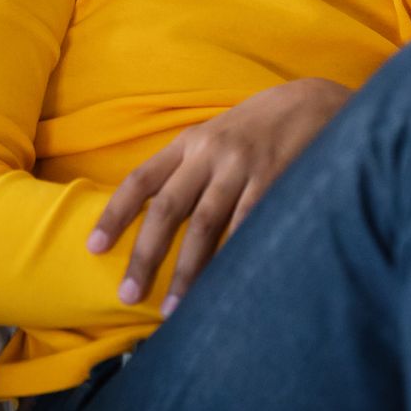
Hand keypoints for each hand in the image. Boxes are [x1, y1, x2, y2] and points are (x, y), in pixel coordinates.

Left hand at [87, 79, 351, 313]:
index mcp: (190, 142)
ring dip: (188, 271)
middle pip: (168, 209)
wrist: (317, 101)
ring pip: (206, 226)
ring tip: (174, 309)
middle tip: (127, 294)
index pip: (142, 180)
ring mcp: (242, 167)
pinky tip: (224, 287)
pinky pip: (248, 226)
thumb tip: (159, 218)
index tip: (94, 247)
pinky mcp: (275, 180)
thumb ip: (191, 169)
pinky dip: (233, 258)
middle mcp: (210, 153)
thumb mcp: (218, 136)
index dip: (115, 213)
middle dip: (145, 255)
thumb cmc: (261, 128)